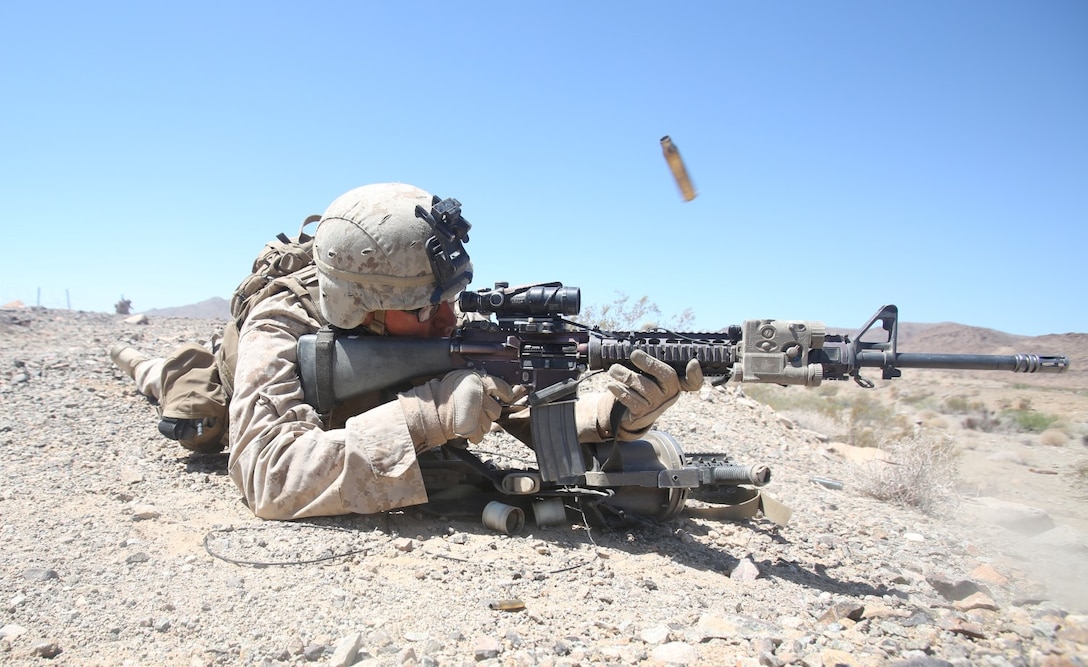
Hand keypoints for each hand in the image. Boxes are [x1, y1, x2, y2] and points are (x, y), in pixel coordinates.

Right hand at [400, 370, 524, 448]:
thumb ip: (475, 384)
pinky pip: (480, 435)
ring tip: (467, 420)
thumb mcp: (458, 381)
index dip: (505, 392)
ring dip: (480, 424)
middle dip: (488, 413)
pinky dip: (474, 434)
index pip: (500, 386)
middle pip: (496, 409)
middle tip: (476, 412)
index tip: (507, 395)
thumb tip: (490, 389)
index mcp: (475, 381)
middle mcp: (478, 396)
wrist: (427, 411)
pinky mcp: (471, 427)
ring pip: (488, 424)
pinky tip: (465, 429)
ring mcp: (476, 412)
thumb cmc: (440, 396)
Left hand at [606, 350, 702, 439]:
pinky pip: (632, 400)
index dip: (696, 374)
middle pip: (666, 376)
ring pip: (644, 386)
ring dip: (627, 375)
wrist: (632, 413)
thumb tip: (649, 326)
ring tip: (614, 370)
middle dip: (650, 363)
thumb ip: (651, 347)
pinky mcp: (642, 413)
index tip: (693, 363)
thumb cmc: (644, 384)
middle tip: (634, 354)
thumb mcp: (650, 370)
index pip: (693, 381)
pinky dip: (620, 391)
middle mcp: (669, 394)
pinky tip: (612, 385)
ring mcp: (657, 405)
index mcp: (676, 383)